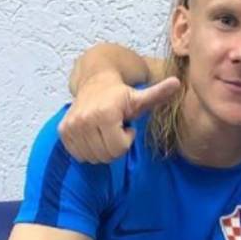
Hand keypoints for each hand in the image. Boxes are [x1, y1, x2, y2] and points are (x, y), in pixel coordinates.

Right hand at [58, 73, 180, 162]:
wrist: (94, 82)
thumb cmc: (122, 95)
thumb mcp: (142, 96)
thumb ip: (158, 93)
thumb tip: (177, 83)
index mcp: (105, 113)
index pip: (119, 148)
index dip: (127, 140)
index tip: (126, 126)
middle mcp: (85, 119)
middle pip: (106, 155)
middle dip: (115, 146)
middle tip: (116, 129)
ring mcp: (71, 126)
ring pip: (92, 157)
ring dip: (102, 148)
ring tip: (105, 130)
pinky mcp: (63, 131)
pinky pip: (79, 155)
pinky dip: (89, 149)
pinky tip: (94, 134)